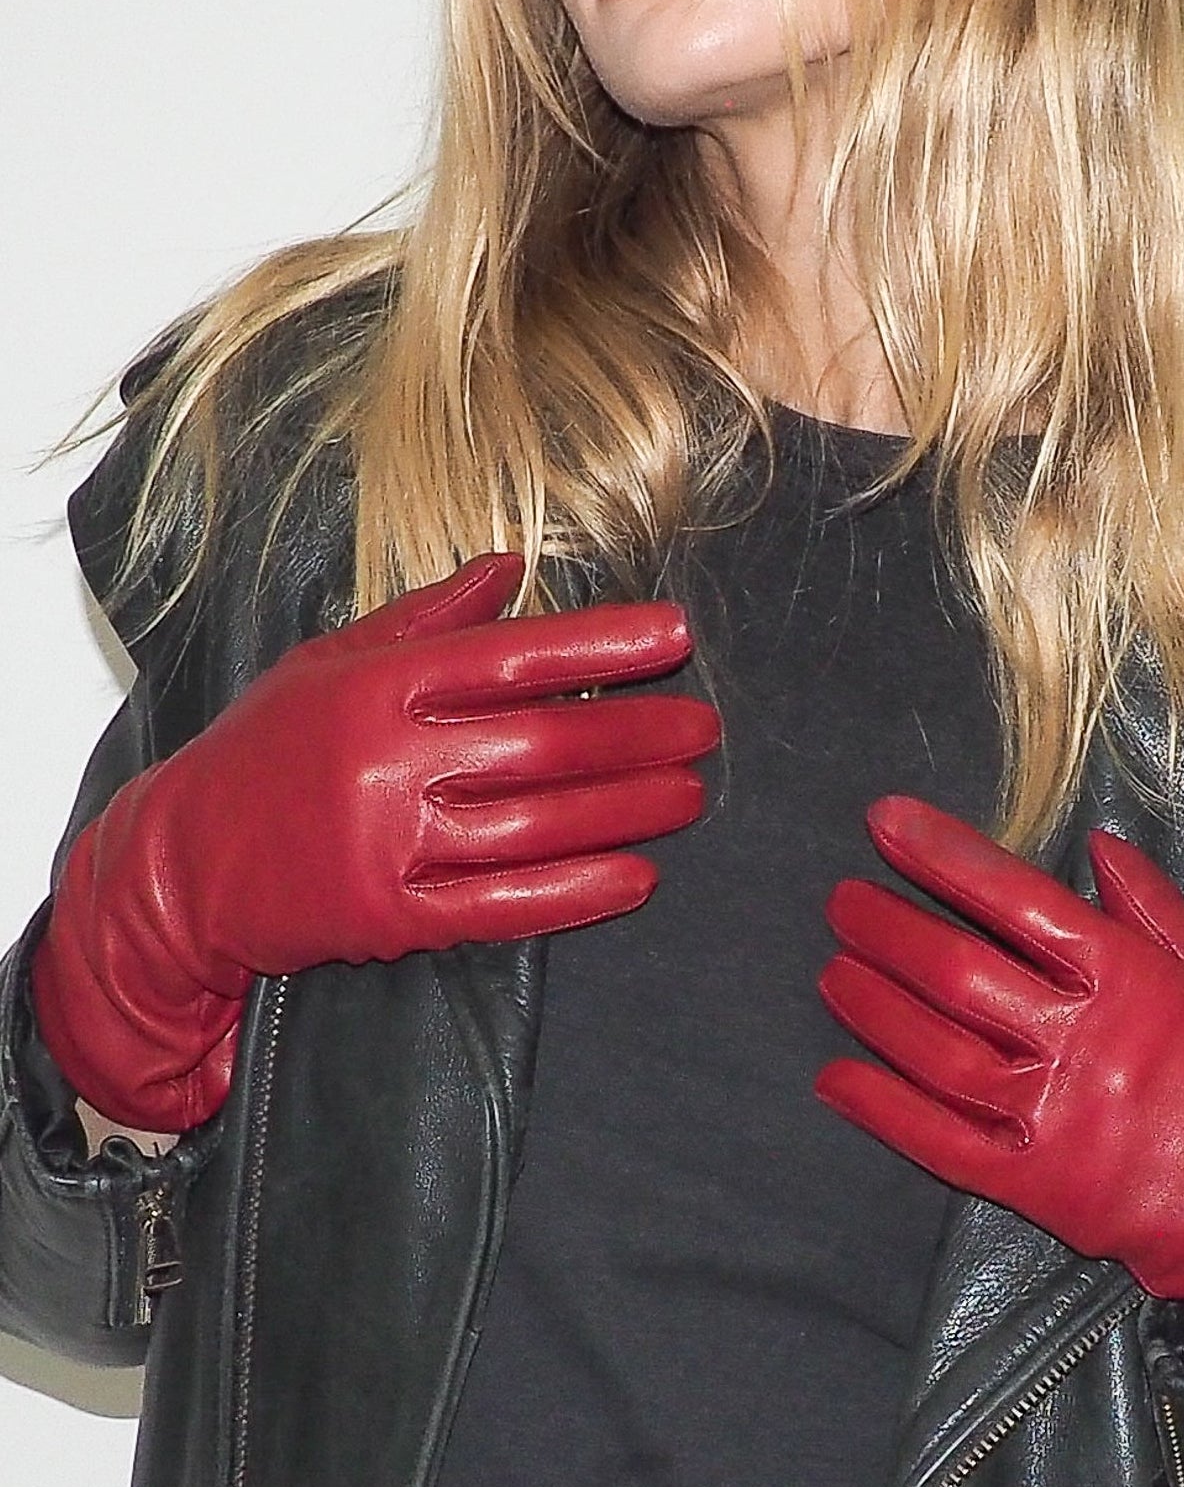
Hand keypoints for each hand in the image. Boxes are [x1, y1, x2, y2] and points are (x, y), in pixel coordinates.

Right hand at [32, 555, 719, 1132]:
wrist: (174, 869)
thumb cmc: (261, 751)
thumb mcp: (328, 661)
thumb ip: (427, 615)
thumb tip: (511, 566)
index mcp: (379, 686)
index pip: (516, 656)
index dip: (604, 645)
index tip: (675, 636)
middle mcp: (390, 761)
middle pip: (545, 744)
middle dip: (638, 735)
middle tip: (706, 727)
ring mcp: (391, 845)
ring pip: (537, 826)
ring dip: (627, 811)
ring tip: (690, 796)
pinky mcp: (390, 920)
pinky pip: (503, 908)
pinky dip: (576, 894)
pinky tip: (636, 878)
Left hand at [816, 796, 1183, 1414]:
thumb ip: (1160, 914)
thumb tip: (1100, 847)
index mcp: (1131, 978)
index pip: (1016, 898)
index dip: (944, 856)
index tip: (886, 823)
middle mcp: (1081, 1039)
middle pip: (958, 971)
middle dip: (888, 929)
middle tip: (841, 902)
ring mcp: (1054, 1116)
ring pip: (936, 1050)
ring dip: (874, 1007)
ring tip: (832, 971)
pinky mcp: (1039, 1187)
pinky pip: (941, 1143)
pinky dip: (882, 1110)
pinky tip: (836, 1079)